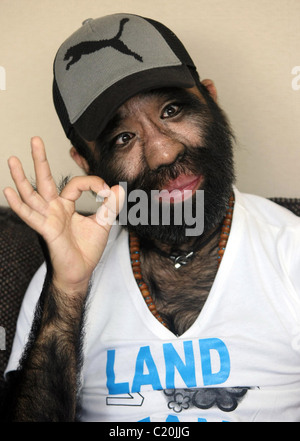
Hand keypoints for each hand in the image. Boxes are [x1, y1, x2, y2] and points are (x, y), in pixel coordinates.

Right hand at [3, 137, 124, 294]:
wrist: (81, 271)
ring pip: (32, 194)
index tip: (106, 191)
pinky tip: (8, 191)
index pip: (76, 183)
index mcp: (67, 205)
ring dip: (22, 178)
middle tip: (35, 139)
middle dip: (40, 159)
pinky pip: (31, 216)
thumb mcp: (103, 223)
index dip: (92, 183)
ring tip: (12, 159)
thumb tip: (119, 187)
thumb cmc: (87, 249)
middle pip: (45, 179)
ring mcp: (48, 218)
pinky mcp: (46, 230)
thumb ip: (110, 206)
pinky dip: (19, 205)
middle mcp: (54, 208)